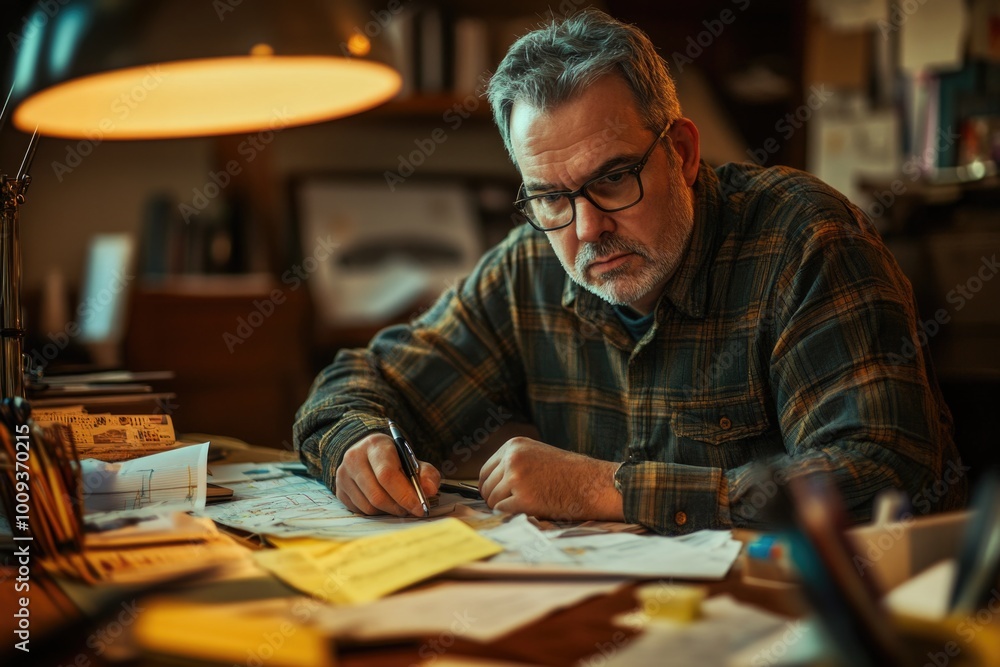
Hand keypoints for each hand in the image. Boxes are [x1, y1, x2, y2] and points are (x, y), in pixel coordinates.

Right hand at [336, 432, 439, 516]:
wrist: (365, 451)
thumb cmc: (393, 457)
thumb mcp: (412, 459)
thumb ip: (426, 473)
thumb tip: (429, 490)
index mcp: (375, 445)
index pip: (387, 474)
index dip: (405, 495)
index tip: (421, 507)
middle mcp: (354, 458)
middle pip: (377, 495)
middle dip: (399, 507)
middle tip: (411, 510)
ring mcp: (343, 475)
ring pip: (369, 506)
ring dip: (388, 511)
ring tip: (399, 505)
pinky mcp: (339, 490)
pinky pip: (361, 511)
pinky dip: (377, 512)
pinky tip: (384, 503)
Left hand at [478, 437, 623, 521]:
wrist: (592, 483)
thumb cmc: (567, 472)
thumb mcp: (537, 454)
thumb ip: (513, 463)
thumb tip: (487, 484)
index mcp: (513, 446)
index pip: (485, 471)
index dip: (489, 486)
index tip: (496, 495)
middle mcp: (512, 459)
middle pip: (486, 487)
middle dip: (495, 499)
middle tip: (511, 505)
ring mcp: (517, 478)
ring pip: (492, 500)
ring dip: (504, 507)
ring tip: (525, 506)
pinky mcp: (524, 499)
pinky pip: (503, 511)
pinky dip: (512, 515)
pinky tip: (528, 511)